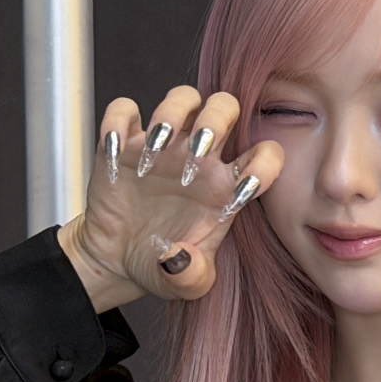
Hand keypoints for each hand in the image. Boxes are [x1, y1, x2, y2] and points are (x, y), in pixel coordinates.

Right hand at [64, 85, 285, 303]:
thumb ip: (193, 277)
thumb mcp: (184, 284)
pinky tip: (115, 150)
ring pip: (182, 98)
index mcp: (227, 188)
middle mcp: (200, 159)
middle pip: (225, 107)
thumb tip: (179, 258)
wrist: (117, 260)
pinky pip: (124, 110)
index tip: (243, 186)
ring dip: (171, 113)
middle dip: (216, 119)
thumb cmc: (163, 266)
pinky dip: (118, 120)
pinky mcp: (122, 144)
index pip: (265, 156)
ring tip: (156, 148)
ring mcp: (162, 147)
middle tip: (196, 152)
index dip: (265, 162)